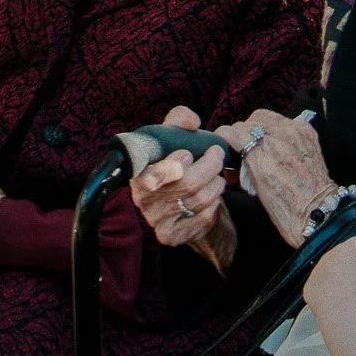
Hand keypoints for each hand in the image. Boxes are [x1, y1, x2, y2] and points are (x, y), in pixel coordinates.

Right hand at [129, 106, 236, 272]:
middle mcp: (143, 200)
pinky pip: (203, 218)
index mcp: (138, 173)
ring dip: (215, 183)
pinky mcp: (172, 236)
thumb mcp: (172, 135)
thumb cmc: (174, 160)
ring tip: (216, 175)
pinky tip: (211, 196)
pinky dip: (214, 203)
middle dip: (209, 166)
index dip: (171, 167)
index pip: (151, 175)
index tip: (187, 155)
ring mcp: (156, 221)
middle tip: (217, 155)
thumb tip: (193, 122)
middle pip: (186, 184)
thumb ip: (179, 119)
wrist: (177, 199)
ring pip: (199, 200)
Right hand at [216, 109, 336, 249]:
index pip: (234, 132)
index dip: (225, 137)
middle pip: (249, 122)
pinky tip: (276, 143)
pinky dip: (276, 129)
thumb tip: (234, 152)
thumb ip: (244, 163)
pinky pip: (283, 121)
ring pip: (265, 117)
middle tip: (241, 148)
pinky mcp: (306, 131)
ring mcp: (295, 131)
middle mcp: (278, 139)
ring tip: (259, 145)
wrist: (319, 212)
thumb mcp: (256, 188)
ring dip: (258, 128)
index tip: (222, 143)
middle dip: (242, 133)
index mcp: (263, 157)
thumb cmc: (285, 210)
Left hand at [303, 236, 355, 321]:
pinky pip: (322, 285)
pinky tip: (338, 298)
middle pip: (346, 256)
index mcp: (346, 248)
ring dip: (342, 276)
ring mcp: (318, 270)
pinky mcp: (311, 286)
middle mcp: (330, 255)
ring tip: (354, 291)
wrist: (339, 308)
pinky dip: (329, 290)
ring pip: (333, 270)